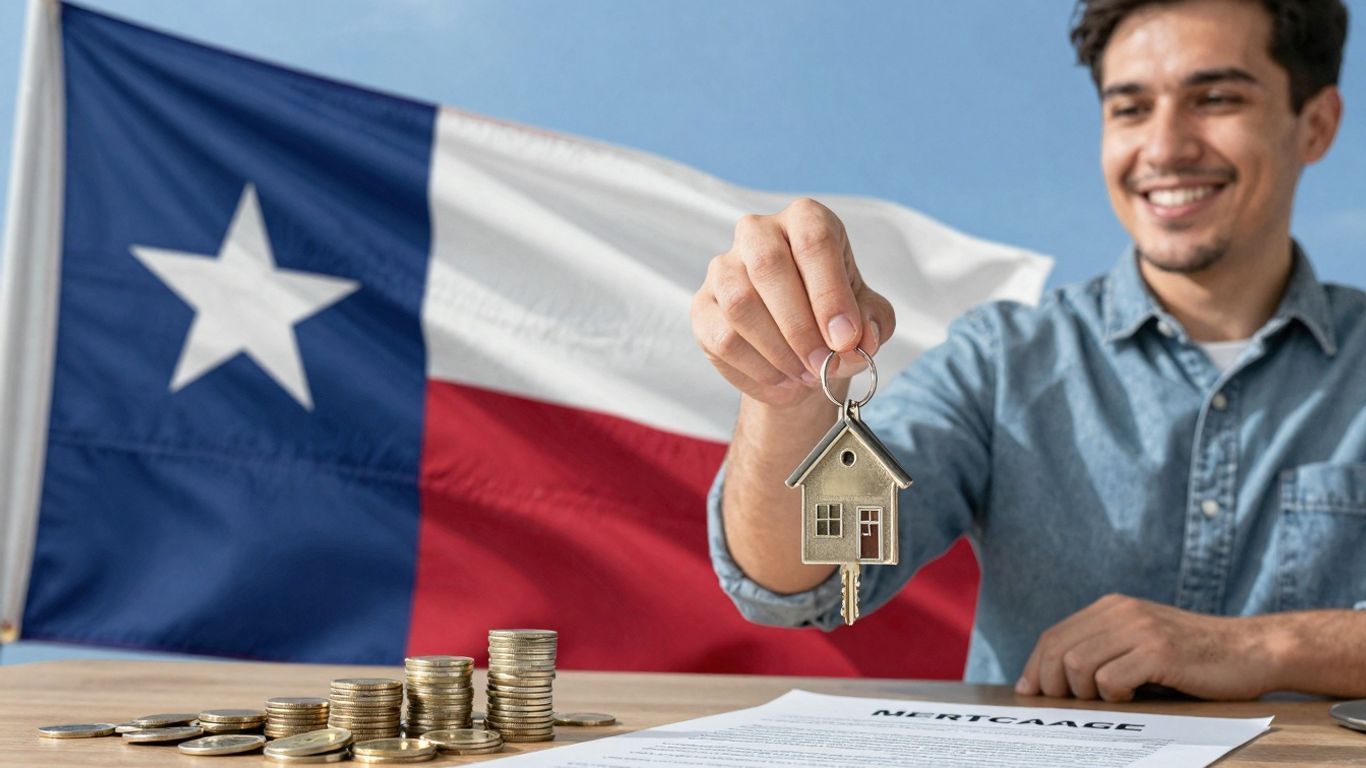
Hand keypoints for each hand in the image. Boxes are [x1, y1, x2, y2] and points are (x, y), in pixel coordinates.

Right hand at [691, 198, 894, 406]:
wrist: (798, 348)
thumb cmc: (833, 317)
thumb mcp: (867, 316)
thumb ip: (873, 322)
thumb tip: (861, 340)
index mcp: (805, 219)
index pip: (813, 241)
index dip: (830, 293)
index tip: (845, 339)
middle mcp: (758, 233)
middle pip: (769, 267)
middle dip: (801, 327)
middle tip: (823, 365)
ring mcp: (723, 268)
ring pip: (741, 304)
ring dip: (778, 350)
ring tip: (806, 375)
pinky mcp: (703, 306)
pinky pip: (723, 338)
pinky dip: (757, 368)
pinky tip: (782, 380)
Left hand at [1015, 594, 1275, 701]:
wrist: (1254, 650)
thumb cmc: (1196, 657)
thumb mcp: (1143, 641)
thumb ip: (1105, 648)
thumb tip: (1054, 680)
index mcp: (1111, 608)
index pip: (1054, 636)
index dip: (1035, 666)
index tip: (1030, 691)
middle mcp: (1120, 612)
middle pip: (1057, 650)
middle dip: (1051, 684)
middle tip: (1068, 705)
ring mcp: (1140, 630)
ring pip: (1077, 665)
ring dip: (1086, 692)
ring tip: (1110, 699)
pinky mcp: (1159, 652)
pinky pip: (1111, 678)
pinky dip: (1114, 695)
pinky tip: (1135, 697)